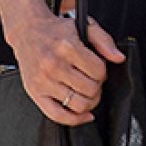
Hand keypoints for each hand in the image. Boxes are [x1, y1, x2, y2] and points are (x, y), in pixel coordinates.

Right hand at [9, 11, 124, 126]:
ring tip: (87, 92)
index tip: (97, 68)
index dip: (103, 71)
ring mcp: (43, 81)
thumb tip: (118, 58)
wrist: (27, 30)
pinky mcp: (34, 92)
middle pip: (90, 89)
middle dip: (97, 86)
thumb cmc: (56, 30)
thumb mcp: (84, 26)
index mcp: (67, 47)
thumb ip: (104, 41)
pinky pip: (57, 116)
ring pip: (78, 105)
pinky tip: (83, 114)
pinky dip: (74, 120)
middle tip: (92, 79)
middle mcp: (53, 65)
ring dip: (89, 102)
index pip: (98, 71)